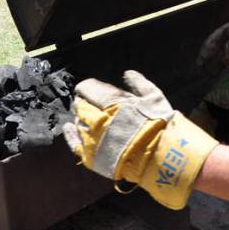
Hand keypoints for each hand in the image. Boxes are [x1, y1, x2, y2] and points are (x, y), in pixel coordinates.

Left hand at [63, 70, 217, 209]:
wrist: (159, 156)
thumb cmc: (158, 124)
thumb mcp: (153, 96)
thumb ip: (138, 83)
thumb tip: (127, 74)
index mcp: (111, 101)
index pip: (88, 89)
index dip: (87, 88)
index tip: (89, 89)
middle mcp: (98, 118)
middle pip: (81, 105)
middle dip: (83, 102)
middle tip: (88, 103)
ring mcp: (93, 138)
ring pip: (79, 122)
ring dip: (81, 117)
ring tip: (87, 117)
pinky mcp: (92, 155)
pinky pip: (75, 144)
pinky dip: (70, 135)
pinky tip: (69, 128)